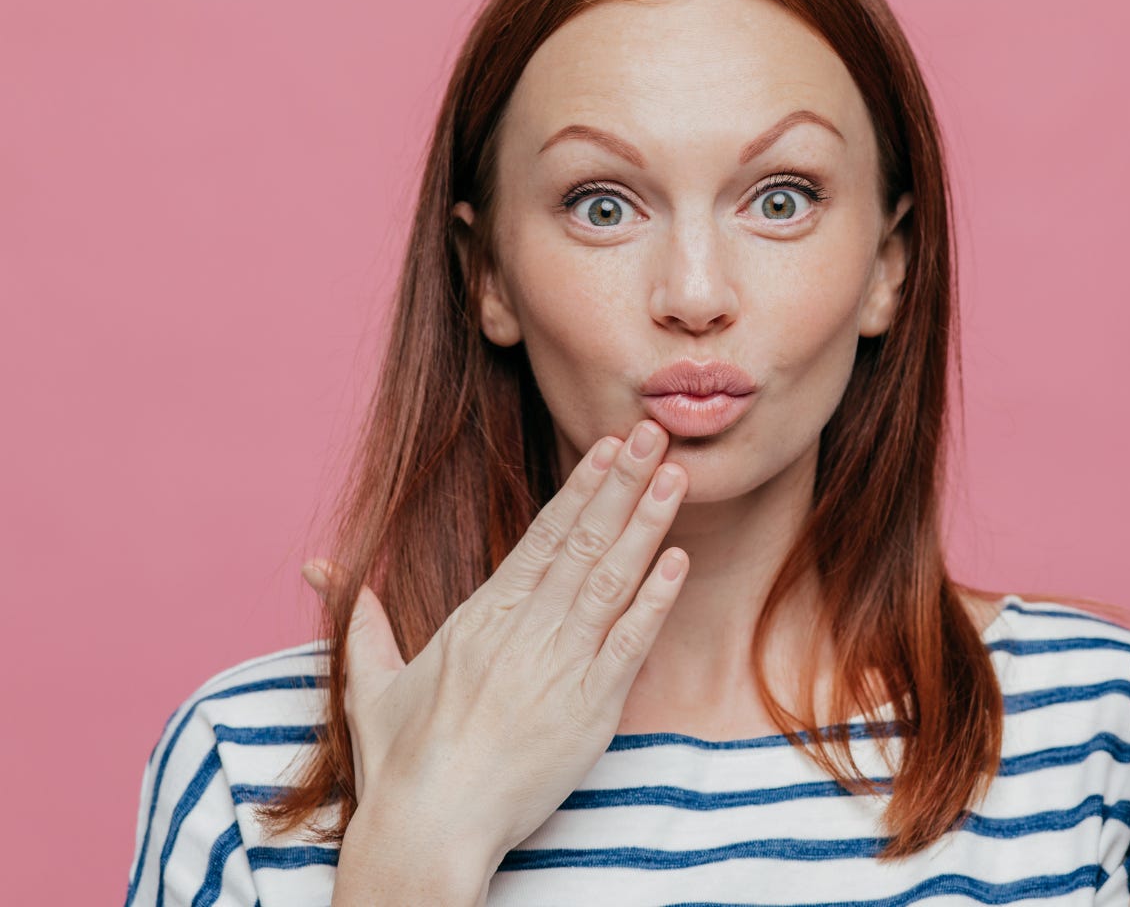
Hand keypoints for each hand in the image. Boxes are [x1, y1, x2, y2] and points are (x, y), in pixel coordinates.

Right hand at [301, 419, 689, 871]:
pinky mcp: (588, 708)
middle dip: (621, 484)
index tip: (605, 448)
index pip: (540, 537)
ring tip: (674, 478)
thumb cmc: (401, 762)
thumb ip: (360, 618)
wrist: (428, 827)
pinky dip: (654, 601)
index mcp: (480, 617)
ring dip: (646, 526)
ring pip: (609, 580)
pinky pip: (629, 644)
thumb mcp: (370, 680)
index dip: (579, 489)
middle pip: (581, 543)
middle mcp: (523, 630)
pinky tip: (677, 562)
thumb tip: (321, 570)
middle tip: (652, 434)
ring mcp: (558, 666)